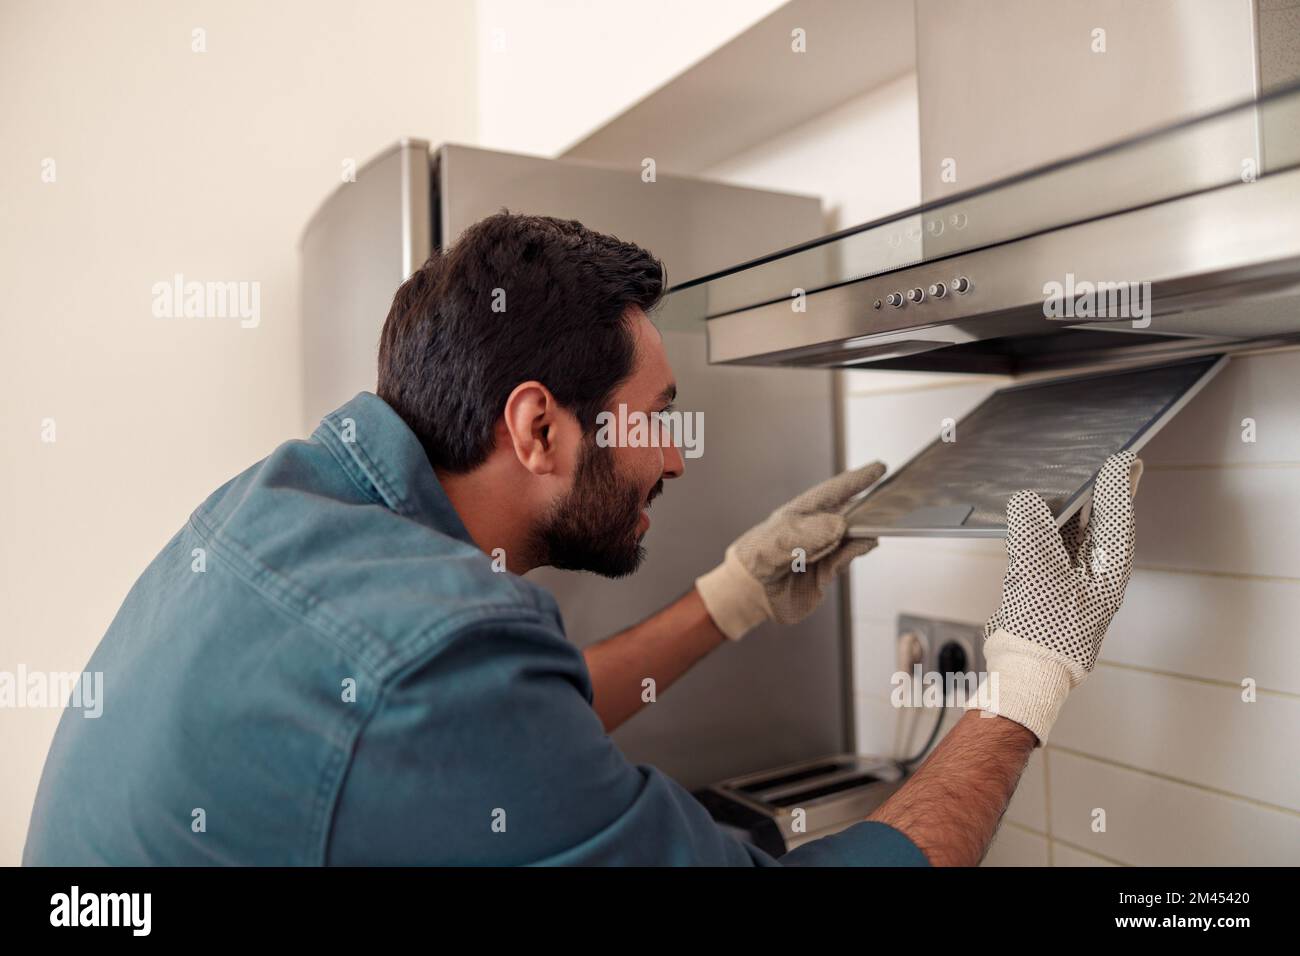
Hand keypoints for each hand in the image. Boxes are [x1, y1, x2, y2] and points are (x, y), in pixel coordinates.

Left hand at [694, 461, 886, 640]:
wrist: (748, 595)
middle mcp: (814, 530)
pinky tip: (866, 545)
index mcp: (800, 513)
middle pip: (847, 512)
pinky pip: (847, 558)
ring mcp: (821, 551)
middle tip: (888, 498)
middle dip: (868, 504)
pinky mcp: (826, 572)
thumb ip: (806, 535)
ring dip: (865, 530)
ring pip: (851, 536)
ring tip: (878, 525)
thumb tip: (840, 525)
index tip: (879, 468)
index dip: (855, 480)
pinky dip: (858, 551)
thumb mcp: (776, 543)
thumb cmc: (754, 561)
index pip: (832, 492)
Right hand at [966, 451, 1144, 743]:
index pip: (1116, 521)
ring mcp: (1074, 587)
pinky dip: (1054, 534)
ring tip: (1083, 487)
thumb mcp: (1038, 574)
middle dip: (1108, 498)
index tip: (1119, 462)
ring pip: (1080, 541)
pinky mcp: (1051, 594)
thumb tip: (1027, 502)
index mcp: (1106, 575)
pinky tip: (1045, 522)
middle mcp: (1096, 579)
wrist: (1027, 677)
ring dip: (1081, 514)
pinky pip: (1056, 554)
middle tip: (1116, 468)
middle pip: (1104, 528)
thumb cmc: (1043, 635)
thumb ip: (1033, 532)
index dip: (1116, 489)